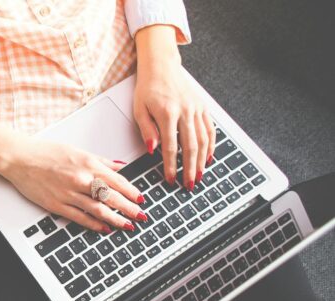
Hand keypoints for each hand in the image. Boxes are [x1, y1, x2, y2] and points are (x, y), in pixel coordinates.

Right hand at [0, 136, 145, 232]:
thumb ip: (100, 161)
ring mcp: (69, 194)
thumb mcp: (77, 151)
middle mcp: (81, 179)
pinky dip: (95, 224)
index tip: (141, 199)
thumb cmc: (46, 153)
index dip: (132, 192)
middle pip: (112, 197)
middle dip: (130, 208)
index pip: (117, 181)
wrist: (20, 159)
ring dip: (116, 219)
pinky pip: (80, 217)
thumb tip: (119, 167)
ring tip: (128, 225)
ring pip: (99, 209)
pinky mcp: (57, 205)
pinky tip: (104, 228)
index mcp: (88, 164)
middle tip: (141, 216)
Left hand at [134, 25, 215, 189]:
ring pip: (203, 140)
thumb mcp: (139, 109)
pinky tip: (208, 157)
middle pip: (191, 147)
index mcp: (168, 113)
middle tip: (189, 184)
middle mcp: (185, 111)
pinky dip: (211, 145)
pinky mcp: (202, 107)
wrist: (161, 66)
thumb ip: (147, 130)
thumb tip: (152, 150)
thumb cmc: (148, 87)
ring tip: (200, 175)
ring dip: (202, 161)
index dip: (171, 166)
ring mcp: (196, 109)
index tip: (170, 179)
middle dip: (190, 168)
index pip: (171, 147)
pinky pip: (210, 129)